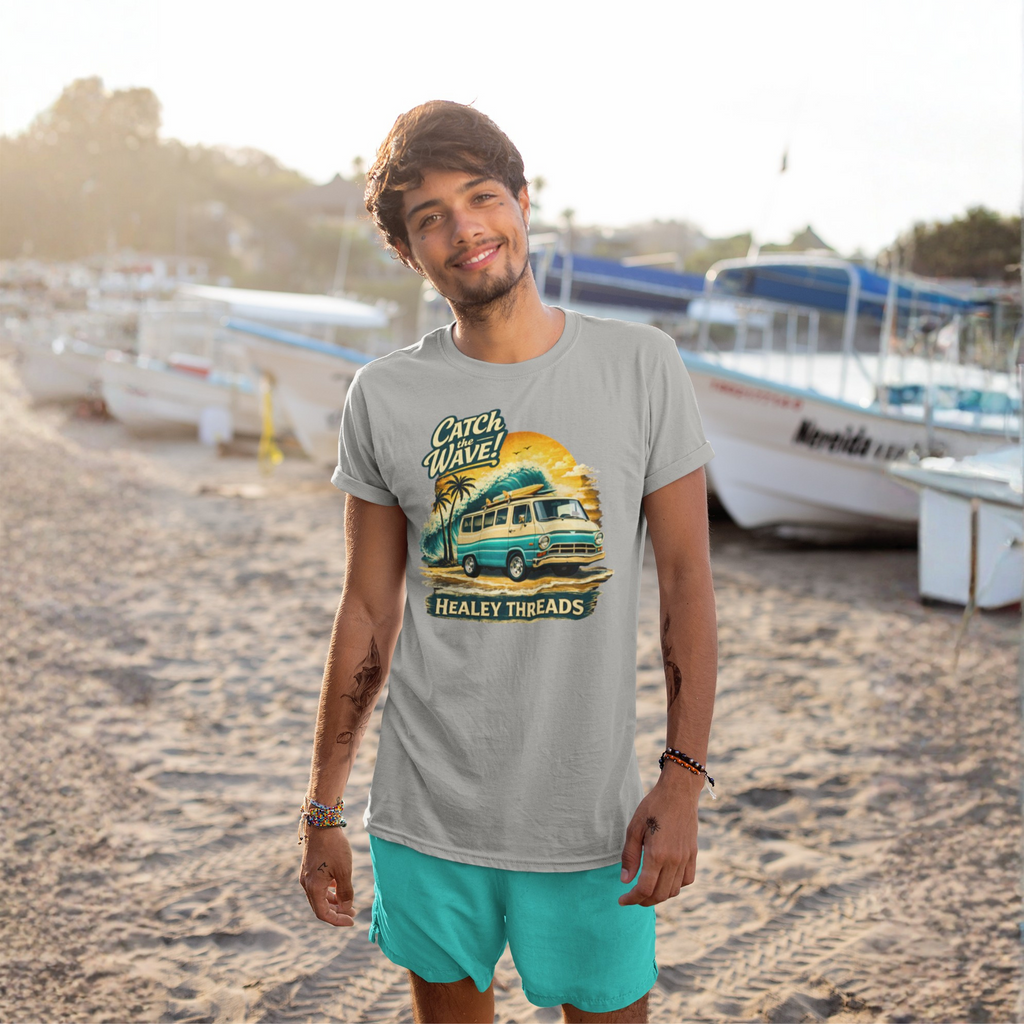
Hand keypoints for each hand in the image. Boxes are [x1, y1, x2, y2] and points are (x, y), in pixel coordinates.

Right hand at [298, 826, 355, 925]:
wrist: (321, 823)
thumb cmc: (334, 847)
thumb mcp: (344, 871)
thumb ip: (345, 893)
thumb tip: (346, 909)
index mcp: (313, 887)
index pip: (323, 914)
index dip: (338, 920)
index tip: (352, 921)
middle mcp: (306, 884)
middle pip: (320, 907)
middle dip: (337, 912)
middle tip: (353, 913)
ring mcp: (307, 876)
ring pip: (319, 897)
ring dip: (333, 902)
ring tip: (348, 902)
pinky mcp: (309, 869)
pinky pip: (318, 886)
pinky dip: (329, 891)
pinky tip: (340, 887)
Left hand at [618, 770, 701, 906]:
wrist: (679, 792)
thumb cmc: (653, 807)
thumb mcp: (634, 828)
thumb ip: (630, 856)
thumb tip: (625, 880)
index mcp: (658, 855)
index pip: (645, 889)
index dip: (632, 899)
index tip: (622, 900)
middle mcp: (674, 860)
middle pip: (660, 894)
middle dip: (644, 901)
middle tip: (632, 897)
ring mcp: (686, 858)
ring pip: (674, 890)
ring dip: (659, 895)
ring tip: (646, 890)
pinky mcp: (693, 854)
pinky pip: (687, 880)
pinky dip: (675, 886)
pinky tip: (665, 880)